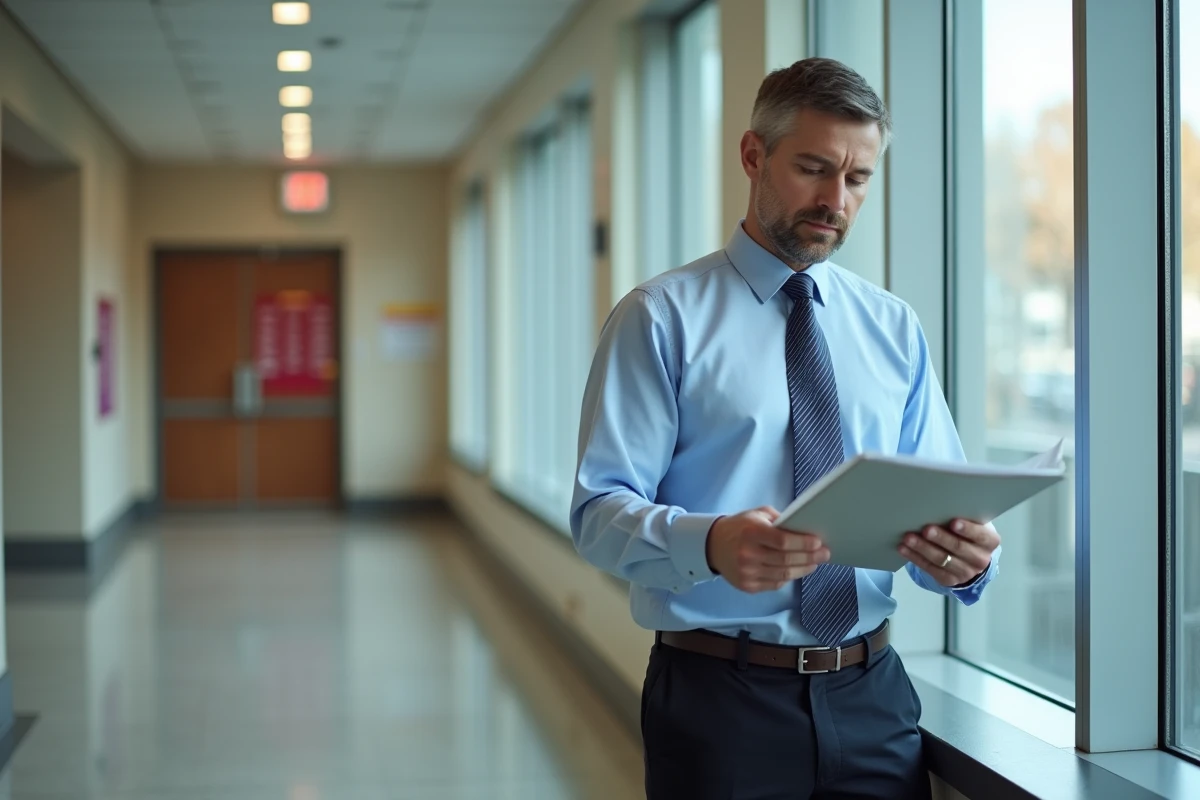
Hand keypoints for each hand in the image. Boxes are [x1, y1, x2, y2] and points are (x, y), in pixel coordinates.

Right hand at [706, 506, 830, 592]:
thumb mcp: (757, 514)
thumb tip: (806, 530)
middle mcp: (748, 554)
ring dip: (803, 569)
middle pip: (786, 560)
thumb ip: (780, 520)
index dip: (803, 543)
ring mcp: (747, 572)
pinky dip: (789, 578)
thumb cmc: (740, 527)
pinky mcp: (747, 586)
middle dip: (810, 557)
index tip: (819, 542)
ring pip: (784, 575)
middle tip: (824, 554)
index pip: (783, 541)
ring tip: (814, 563)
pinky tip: (797, 570)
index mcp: (751, 532)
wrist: (712, 545)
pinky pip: (775, 584)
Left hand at [898, 519, 999, 586]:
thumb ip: (964, 516)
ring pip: (941, 559)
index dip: (967, 529)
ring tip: (908, 537)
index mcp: (989, 541)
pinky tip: (903, 548)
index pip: (980, 535)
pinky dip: (915, 557)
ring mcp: (965, 572)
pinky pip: (930, 569)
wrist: (970, 557)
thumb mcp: (973, 523)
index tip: (953, 522)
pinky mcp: (949, 580)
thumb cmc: (967, 532)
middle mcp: (980, 559)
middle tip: (925, 529)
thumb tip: (939, 505)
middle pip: (958, 548)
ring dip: (922, 548)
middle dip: (940, 538)